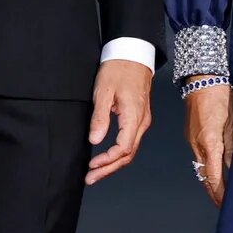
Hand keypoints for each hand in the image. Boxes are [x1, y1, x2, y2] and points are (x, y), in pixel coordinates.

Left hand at [85, 58, 153, 186]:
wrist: (133, 55)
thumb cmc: (118, 69)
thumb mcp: (104, 92)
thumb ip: (100, 118)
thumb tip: (95, 140)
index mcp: (134, 116)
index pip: (123, 148)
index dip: (107, 161)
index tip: (91, 166)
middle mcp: (142, 122)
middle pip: (128, 154)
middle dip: (109, 169)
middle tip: (90, 178)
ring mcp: (142, 121)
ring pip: (130, 150)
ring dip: (113, 164)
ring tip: (95, 172)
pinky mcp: (138, 118)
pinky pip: (130, 141)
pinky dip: (118, 154)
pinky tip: (106, 158)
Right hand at [184, 82, 232, 206]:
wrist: (201, 80)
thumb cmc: (220, 97)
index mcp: (209, 142)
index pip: (213, 176)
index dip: (220, 193)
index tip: (227, 204)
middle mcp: (197, 145)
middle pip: (203, 176)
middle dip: (213, 192)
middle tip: (223, 205)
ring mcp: (192, 141)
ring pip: (199, 168)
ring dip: (209, 181)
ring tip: (220, 194)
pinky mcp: (192, 136)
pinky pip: (198, 158)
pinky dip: (205, 169)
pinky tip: (213, 172)